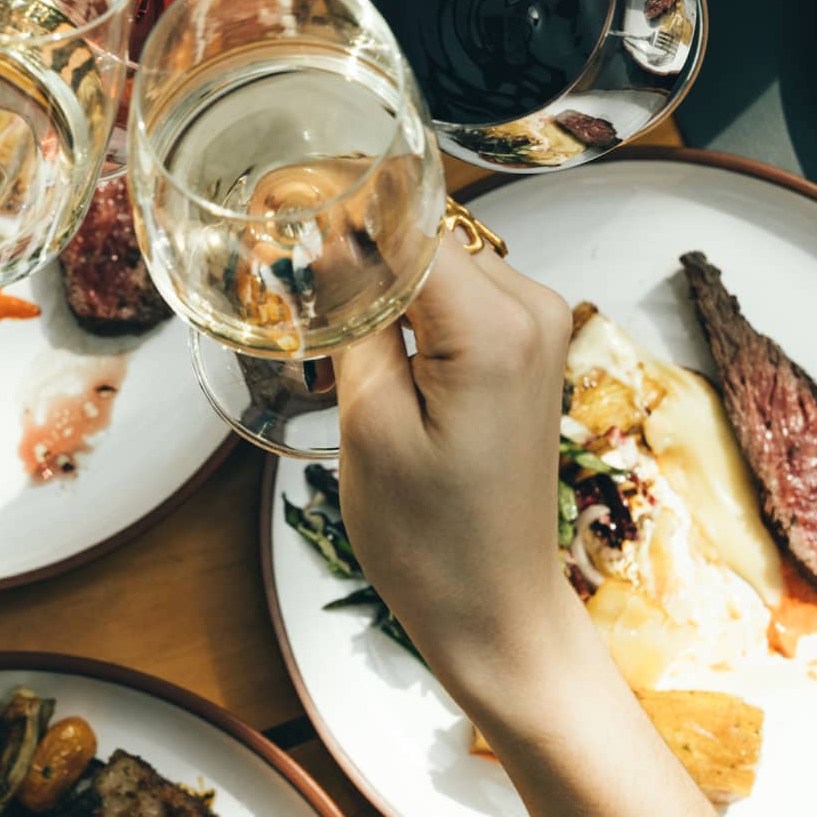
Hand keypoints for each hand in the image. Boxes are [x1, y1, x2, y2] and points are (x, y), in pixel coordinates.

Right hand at [334, 233, 576, 698]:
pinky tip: (371, 348)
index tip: (278, 206)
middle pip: (423, 233)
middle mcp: (532, 309)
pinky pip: (457, 291)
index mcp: (495, 325)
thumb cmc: (431, 539)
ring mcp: (538, 326)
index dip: (340, 207)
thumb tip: (328, 236)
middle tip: (290, 280)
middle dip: (355, 245)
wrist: (497, 611)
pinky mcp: (528, 346)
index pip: (407, 222)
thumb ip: (355, 315)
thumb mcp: (370, 423)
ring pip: (436, 258)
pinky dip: (409, 305)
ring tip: (326, 327)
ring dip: (379, 279)